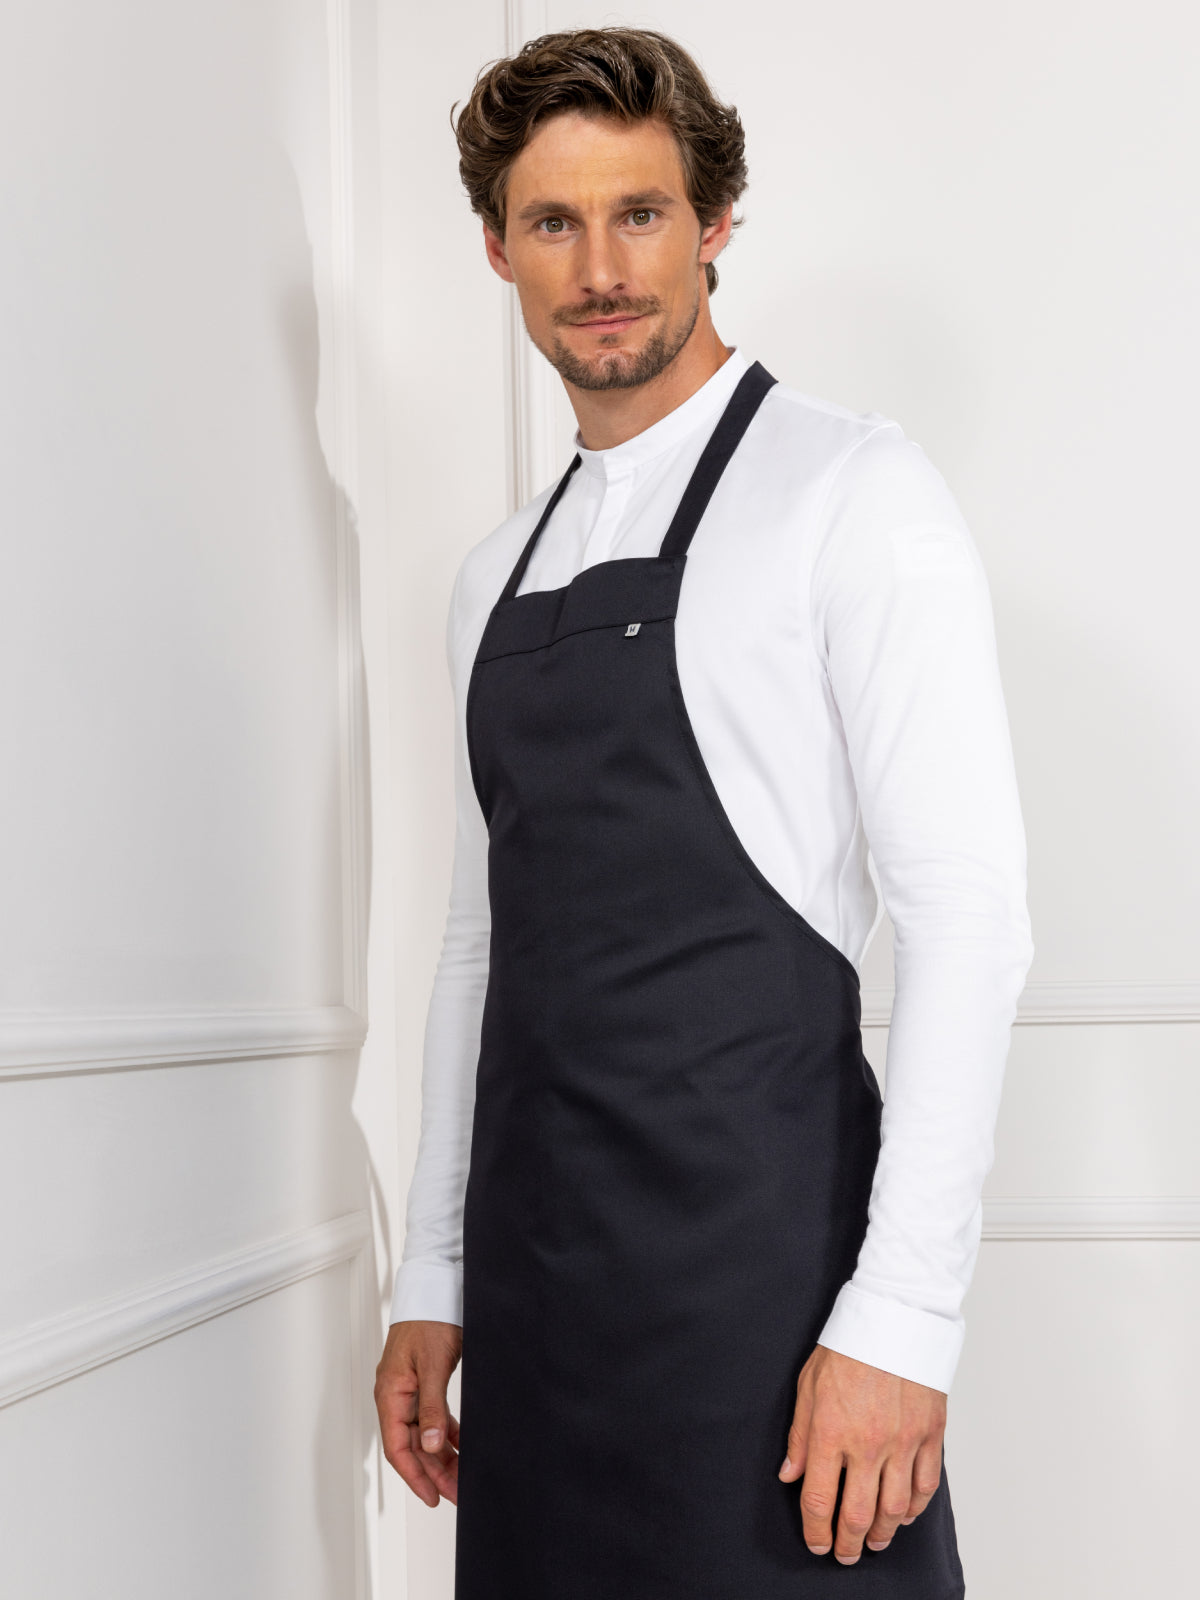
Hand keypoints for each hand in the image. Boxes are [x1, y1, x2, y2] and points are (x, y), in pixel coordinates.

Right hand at [374, 1319, 462, 1506]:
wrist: (435, 1287)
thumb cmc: (429, 1319)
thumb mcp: (433, 1365)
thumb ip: (432, 1408)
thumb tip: (432, 1446)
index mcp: (390, 1393)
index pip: (398, 1447)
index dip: (415, 1475)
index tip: (432, 1496)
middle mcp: (395, 1395)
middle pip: (412, 1445)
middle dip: (433, 1472)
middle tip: (455, 1493)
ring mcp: (409, 1390)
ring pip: (423, 1434)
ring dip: (441, 1456)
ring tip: (462, 1477)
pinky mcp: (423, 1383)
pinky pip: (432, 1417)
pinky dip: (446, 1433)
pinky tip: (461, 1446)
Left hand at [778, 1344, 946, 1564]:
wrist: (896, 1316)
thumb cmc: (848, 1345)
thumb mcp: (808, 1384)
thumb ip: (800, 1436)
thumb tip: (790, 1475)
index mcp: (831, 1432)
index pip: (820, 1500)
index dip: (816, 1531)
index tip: (816, 1543)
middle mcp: (868, 1444)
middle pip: (858, 1515)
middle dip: (848, 1543)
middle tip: (844, 1554)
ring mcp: (903, 1442)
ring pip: (895, 1509)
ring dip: (883, 1534)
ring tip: (874, 1543)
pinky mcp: (930, 1434)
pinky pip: (925, 1486)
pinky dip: (915, 1509)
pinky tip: (905, 1515)